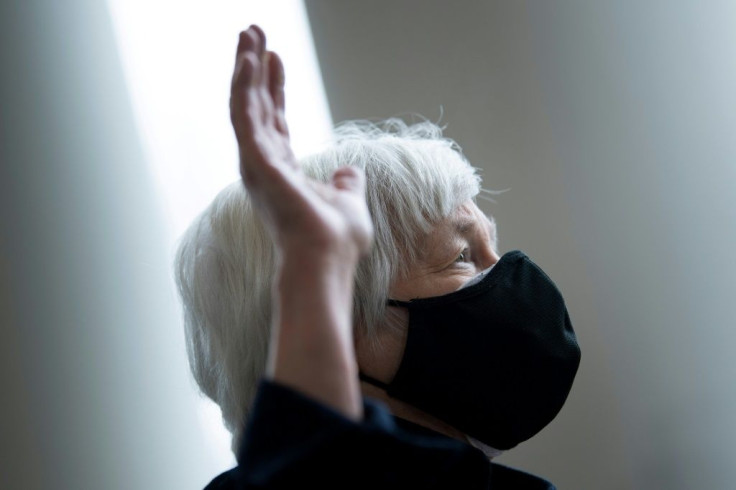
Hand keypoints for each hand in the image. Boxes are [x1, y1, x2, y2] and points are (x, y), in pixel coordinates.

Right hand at [229, 25, 372, 262]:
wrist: (328, 262)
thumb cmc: (335, 241)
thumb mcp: (348, 201)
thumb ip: (347, 183)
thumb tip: (351, 171)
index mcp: (283, 171)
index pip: (275, 120)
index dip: (274, 87)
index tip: (275, 57)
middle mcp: (264, 165)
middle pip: (256, 106)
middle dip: (254, 68)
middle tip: (252, 32)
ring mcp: (257, 164)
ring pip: (246, 106)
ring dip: (245, 68)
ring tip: (248, 34)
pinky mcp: (256, 163)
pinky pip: (245, 117)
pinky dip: (244, 87)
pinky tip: (248, 60)